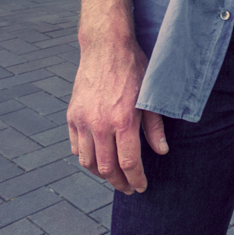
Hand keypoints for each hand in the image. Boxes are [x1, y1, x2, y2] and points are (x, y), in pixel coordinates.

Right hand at [67, 35, 168, 193]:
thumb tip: (161, 151)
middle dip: (119, 182)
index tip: (141, 187)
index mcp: (123, 121)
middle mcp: (100, 125)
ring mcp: (83, 121)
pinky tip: (96, 158)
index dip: (136, 179)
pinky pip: (76, 147)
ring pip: (88, 162)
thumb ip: (154, 127)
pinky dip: (85, 158)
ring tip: (113, 176)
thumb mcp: (150, 97)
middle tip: (128, 187)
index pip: (129, 163)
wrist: (106, 47)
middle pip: (107, 168)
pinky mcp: (72, 116)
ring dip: (101, 174)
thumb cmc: (133, 69)